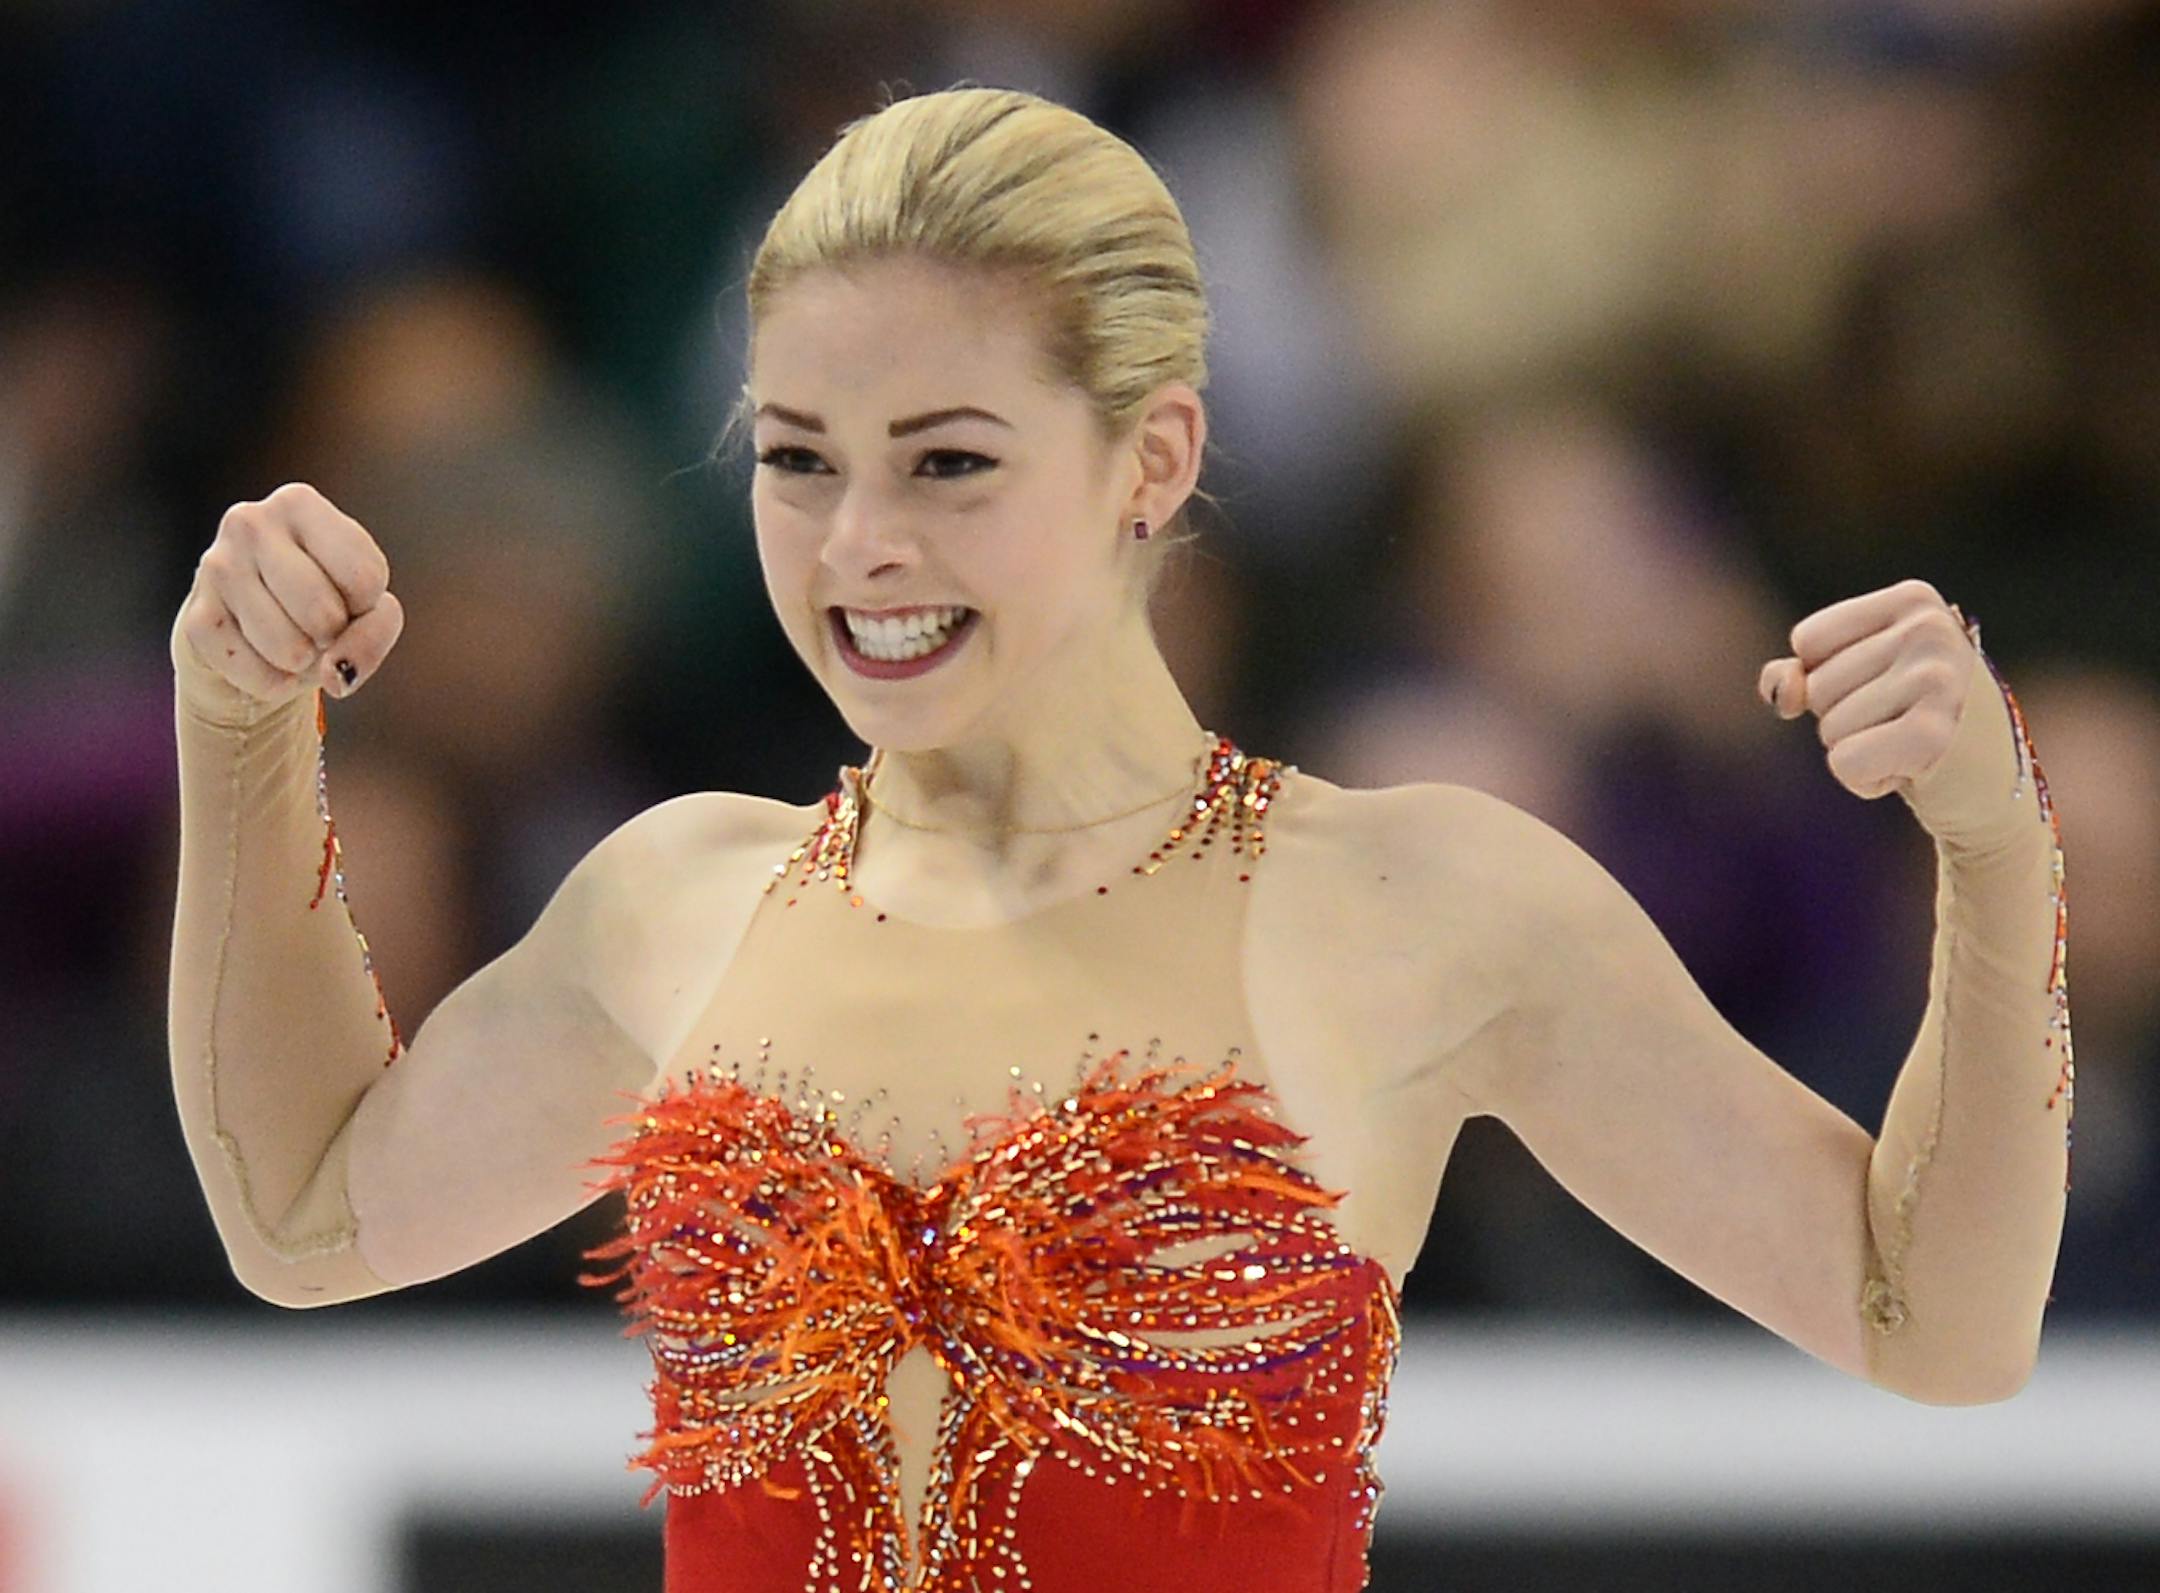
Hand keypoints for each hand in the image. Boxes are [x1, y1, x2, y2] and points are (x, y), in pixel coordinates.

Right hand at [174, 482, 402, 708]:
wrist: (250, 627)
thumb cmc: (321, 602)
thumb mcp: (366, 605)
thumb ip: (377, 630)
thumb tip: (335, 672)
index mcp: (298, 502)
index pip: (366, 576)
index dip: (366, 603)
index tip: (346, 593)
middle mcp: (249, 524)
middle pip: (324, 613)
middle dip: (333, 635)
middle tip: (318, 623)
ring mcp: (215, 569)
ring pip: (291, 649)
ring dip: (304, 662)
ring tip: (293, 638)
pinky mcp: (196, 619)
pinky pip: (259, 675)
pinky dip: (276, 682)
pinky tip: (266, 657)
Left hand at [1757, 578, 1973, 801]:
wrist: (1986, 785)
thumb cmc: (1914, 719)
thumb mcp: (1858, 679)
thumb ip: (1803, 673)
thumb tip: (1784, 690)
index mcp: (1913, 599)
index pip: (1808, 641)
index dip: (1829, 676)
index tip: (1885, 686)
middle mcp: (1930, 629)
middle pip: (1816, 687)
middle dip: (1846, 717)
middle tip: (1903, 721)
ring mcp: (1936, 678)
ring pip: (1829, 727)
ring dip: (1858, 749)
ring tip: (1910, 743)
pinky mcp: (1934, 734)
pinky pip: (1845, 762)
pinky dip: (1864, 780)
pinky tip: (1909, 771)